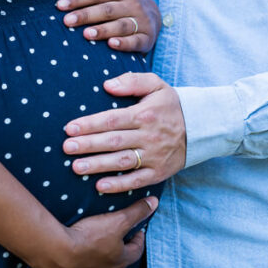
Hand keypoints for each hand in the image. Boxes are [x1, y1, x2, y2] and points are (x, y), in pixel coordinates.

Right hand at [43, 195, 157, 267]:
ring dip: (100, 256)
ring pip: (98, 267)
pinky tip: (74, 251)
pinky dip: (80, 262)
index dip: (138, 238)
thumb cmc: (89, 236)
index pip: (136, 250)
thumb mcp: (117, 220)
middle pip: (118, 260)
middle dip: (120, 247)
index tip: (137, 228)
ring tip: (95, 240)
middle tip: (117, 233)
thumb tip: (154, 202)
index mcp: (120, 260)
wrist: (56, 252)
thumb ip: (136, 212)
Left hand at [55, 0, 160, 52]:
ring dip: (103, 30)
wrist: (155, 14)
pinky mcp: (147, 38)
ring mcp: (142, 21)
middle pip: (107, 10)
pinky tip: (111, 44)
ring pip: (120, 25)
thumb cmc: (125, 0)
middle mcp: (134, 3)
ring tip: (86, 34)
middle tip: (67, 21)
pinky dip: (124, 43)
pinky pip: (135, 41)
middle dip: (86, 15)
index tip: (60, 5)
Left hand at [63, 72, 186, 191]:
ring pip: (122, 162)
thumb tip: (107, 85)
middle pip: (113, 141)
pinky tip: (100, 186)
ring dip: (98, 165)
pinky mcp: (159, 172)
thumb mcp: (156, 84)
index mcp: (145, 113)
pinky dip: (119, 185)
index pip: (112, 119)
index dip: (90, 124)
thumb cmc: (171, 104)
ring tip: (76, 167)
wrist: (202, 127)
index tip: (69, 128)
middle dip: (88, 145)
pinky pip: (137, 180)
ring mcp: (154, 156)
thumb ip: (132, 81)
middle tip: (66, 148)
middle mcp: (149, 136)